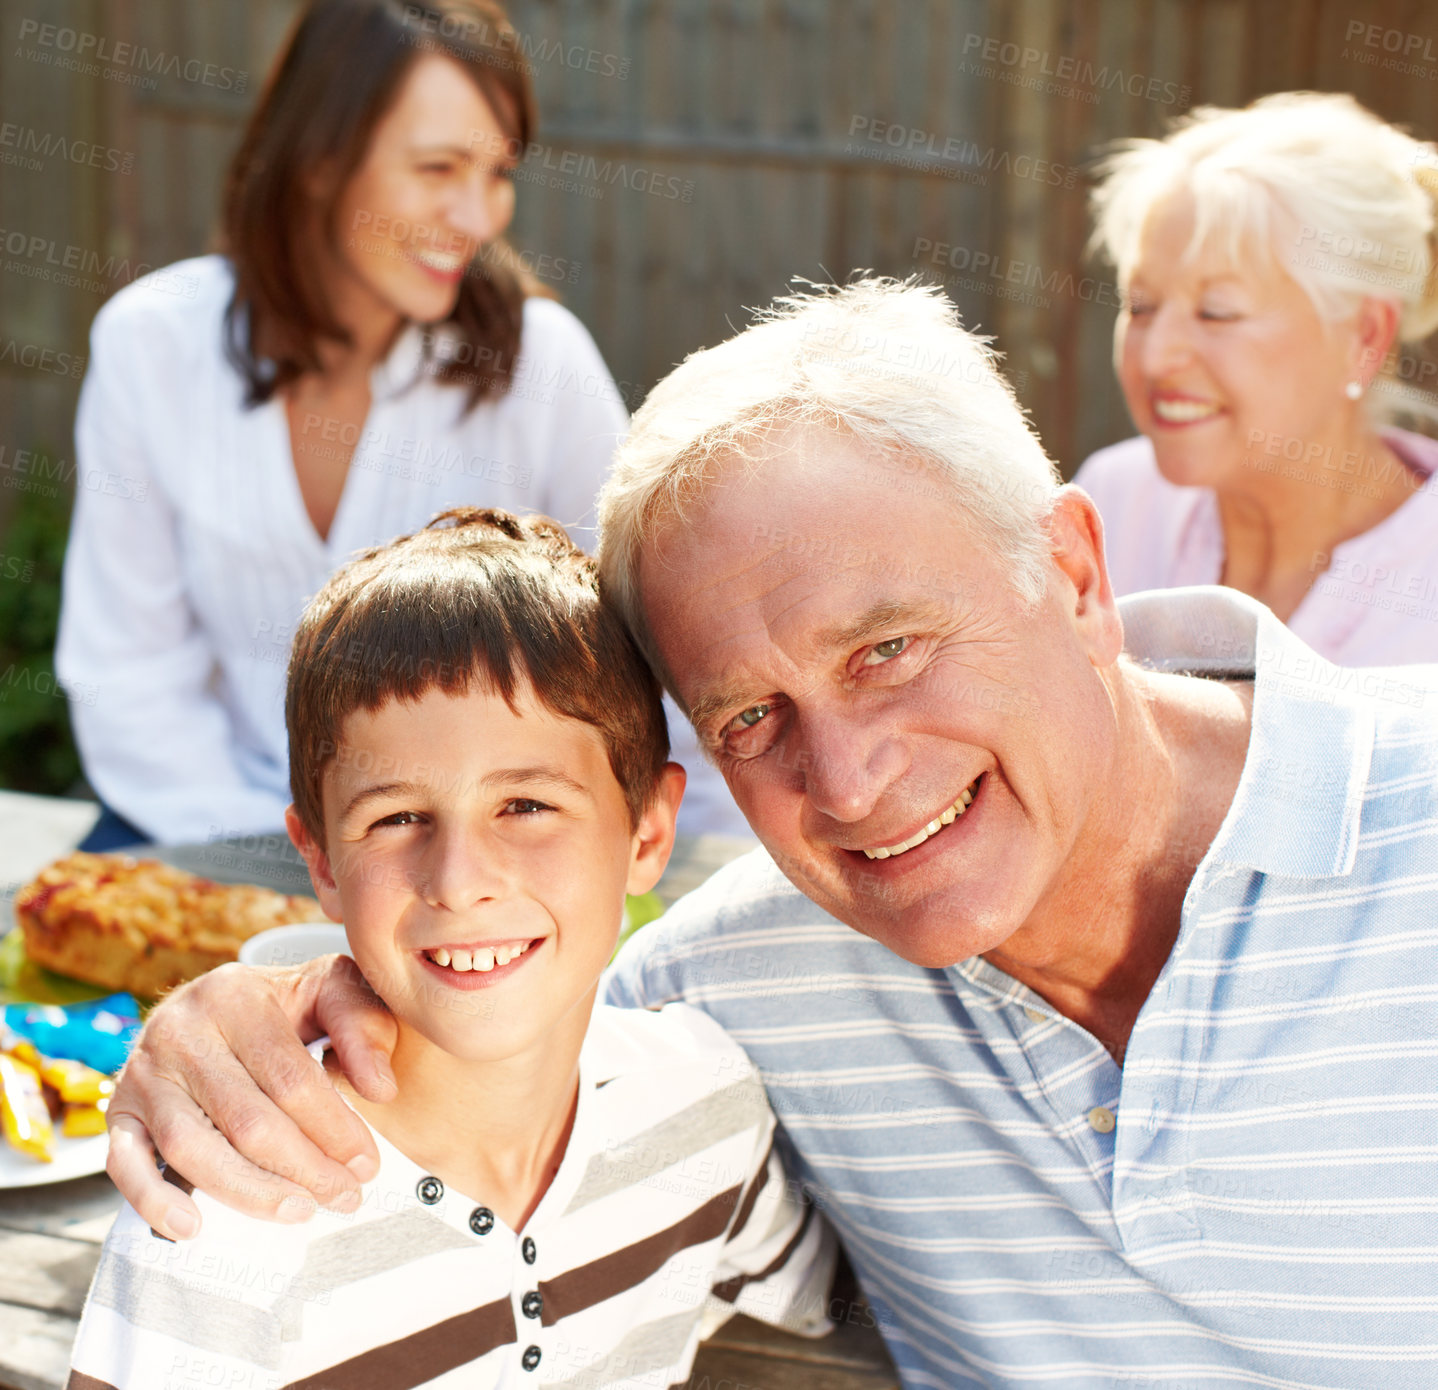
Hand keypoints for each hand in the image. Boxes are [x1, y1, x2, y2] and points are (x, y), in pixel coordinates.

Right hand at [106, 954, 397, 1239]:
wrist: (219, 1002)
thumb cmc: (287, 1003)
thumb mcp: (332, 989)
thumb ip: (364, 1026)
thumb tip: (381, 1088)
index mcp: (234, 995)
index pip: (290, 1078)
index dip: (334, 1128)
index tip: (368, 1164)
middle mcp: (179, 1030)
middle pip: (246, 1120)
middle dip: (304, 1168)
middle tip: (345, 1197)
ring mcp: (142, 1073)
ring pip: (192, 1148)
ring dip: (250, 1191)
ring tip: (300, 1212)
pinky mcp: (118, 1112)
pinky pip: (126, 1164)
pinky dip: (154, 1200)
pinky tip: (193, 1228)